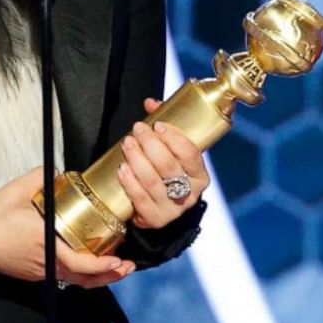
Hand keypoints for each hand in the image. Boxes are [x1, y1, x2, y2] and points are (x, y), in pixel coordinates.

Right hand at [0, 166, 135, 288]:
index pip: (78, 262)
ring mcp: (42, 270)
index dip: (100, 265)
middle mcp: (46, 262)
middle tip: (127, 266)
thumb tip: (61, 174)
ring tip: (116, 267)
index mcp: (45, 242)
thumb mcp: (17, 190)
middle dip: (109, 275)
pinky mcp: (37, 272)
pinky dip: (82, 274)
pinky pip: (65, 277)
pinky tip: (91, 264)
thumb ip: (41, 178)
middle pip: (84, 278)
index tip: (117, 260)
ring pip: (76, 280)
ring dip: (98, 276)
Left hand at [116, 98, 207, 229]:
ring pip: (154, 182)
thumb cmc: (165, 171)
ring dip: (138, 159)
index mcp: (200, 175)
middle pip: (169, 166)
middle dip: (151, 144)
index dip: (174, 138)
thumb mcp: (170, 149)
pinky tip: (122, 168)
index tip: (158, 124)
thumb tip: (150, 103)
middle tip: (137, 129)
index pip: (191, 154)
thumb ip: (164, 125)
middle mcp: (190, 194)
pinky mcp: (156, 219)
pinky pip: (141, 200)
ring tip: (127, 143)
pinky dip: (130, 183)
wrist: (156, 205)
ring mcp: (173, 209)